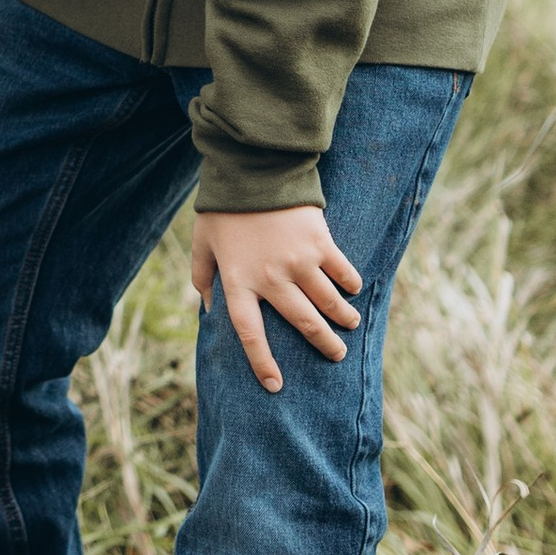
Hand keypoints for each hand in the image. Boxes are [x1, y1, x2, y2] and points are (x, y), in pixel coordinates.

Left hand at [192, 205, 362, 392]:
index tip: (275, 386)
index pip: (250, 334)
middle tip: (336, 355)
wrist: (252, 168)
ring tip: (349, 325)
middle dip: (324, 344)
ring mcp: (298, 261)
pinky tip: (353, 290)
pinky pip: (342, 272)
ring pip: (328, 303)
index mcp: (239, 281)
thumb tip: (207, 311)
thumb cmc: (224, 208)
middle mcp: (270, 278)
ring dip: (342, 318)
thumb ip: (203, 277)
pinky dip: (350, 284)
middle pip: (303, 324)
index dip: (262, 362)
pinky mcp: (319, 242)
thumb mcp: (202, 242)